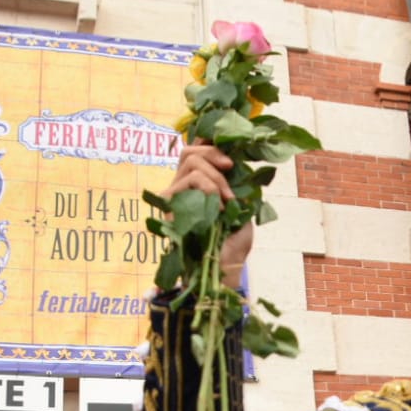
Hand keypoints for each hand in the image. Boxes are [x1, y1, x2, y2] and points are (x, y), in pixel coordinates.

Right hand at [167, 143, 252, 285]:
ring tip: (227, 200)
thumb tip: (235, 154)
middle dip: (213, 154)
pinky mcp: (169, 205)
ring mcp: (173, 196)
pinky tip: (219, 208)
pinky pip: (189, 180)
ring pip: (190, 162)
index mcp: (197, 185)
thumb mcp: (242, 204)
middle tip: (230, 167)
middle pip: (188, 151)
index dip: (208, 143)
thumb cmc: (233, 240)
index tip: (229, 151)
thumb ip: (235, 180)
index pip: (194, 152)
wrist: (226, 266)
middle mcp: (181, 188)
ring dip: (215, 177)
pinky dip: (209, 188)